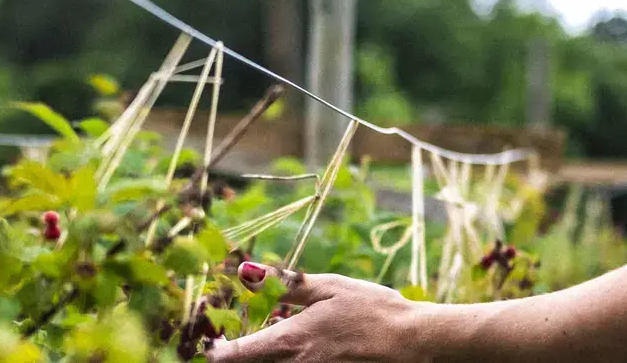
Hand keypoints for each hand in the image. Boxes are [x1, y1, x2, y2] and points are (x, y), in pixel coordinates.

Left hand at [207, 261, 433, 362]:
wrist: (414, 343)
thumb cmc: (374, 311)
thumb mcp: (328, 288)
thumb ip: (284, 284)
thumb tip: (245, 272)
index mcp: (289, 341)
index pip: (234, 357)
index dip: (217, 353)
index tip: (212, 345)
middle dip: (241, 356)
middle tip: (241, 340)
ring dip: (266, 358)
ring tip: (274, 340)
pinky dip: (289, 362)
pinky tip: (303, 348)